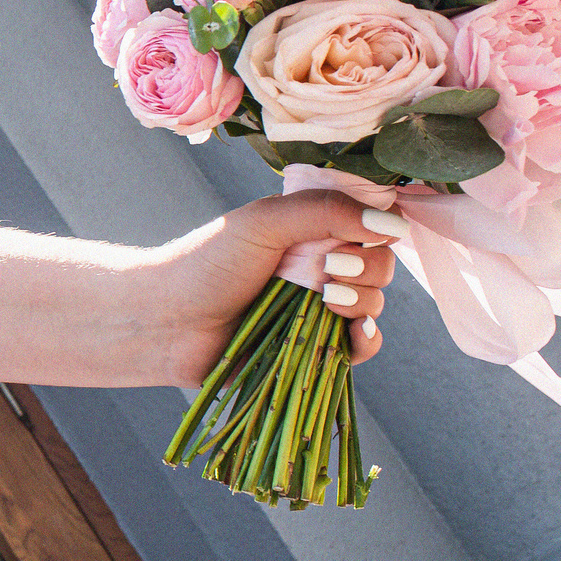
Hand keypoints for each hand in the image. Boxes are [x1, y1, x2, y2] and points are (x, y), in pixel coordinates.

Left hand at [146, 191, 401, 380]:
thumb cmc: (207, 264)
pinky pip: (361, 346)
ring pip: (373, 304)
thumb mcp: (265, 222)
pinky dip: (365, 339)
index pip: (369, 226)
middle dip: (367, 268)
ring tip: (325, 299)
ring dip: (362, 300)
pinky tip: (350, 329)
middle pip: (379, 266)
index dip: (375, 231)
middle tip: (328, 272)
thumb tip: (392, 226)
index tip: (361, 235)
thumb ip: (326, 212)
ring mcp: (316, 309)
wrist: (168, 322)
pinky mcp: (313, 348)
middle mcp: (318, 268)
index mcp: (308, 232)